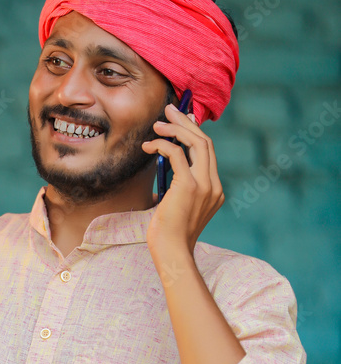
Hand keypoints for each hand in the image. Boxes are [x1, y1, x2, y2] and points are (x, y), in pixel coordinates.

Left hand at [141, 102, 223, 258]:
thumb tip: (165, 163)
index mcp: (214, 191)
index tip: (182, 121)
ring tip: (158, 123)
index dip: (195, 133)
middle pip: (205, 143)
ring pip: (196, 143)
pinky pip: (176, 153)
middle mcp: (214, 185)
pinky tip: (148, 147)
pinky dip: (162, 145)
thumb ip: (177, 187)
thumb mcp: (176, 207)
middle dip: (186, 123)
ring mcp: (205, 185)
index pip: (208, 153)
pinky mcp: (189, 186)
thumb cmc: (168, 236)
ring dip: (175, 129)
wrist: (172, 253)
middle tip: (170, 110)